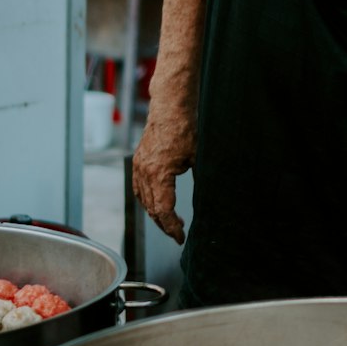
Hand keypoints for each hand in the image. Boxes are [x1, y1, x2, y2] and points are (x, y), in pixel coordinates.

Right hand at [132, 110, 194, 242]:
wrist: (170, 108)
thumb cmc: (185, 130)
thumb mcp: (198, 159)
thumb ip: (199, 181)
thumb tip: (208, 202)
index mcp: (158, 174)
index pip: (163, 210)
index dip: (172, 227)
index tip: (181, 237)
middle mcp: (144, 173)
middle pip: (151, 209)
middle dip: (165, 224)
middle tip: (178, 233)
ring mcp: (138, 167)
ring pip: (143, 201)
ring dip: (156, 213)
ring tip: (172, 220)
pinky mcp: (137, 162)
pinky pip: (138, 189)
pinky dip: (147, 201)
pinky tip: (158, 204)